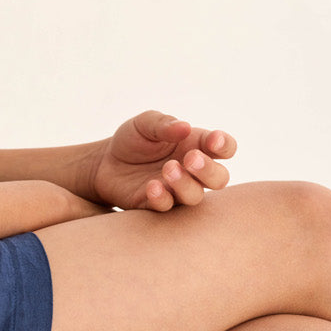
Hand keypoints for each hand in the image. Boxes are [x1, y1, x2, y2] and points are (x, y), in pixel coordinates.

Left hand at [85, 110, 236, 210]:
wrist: (105, 161)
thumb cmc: (133, 139)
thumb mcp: (145, 123)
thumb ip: (165, 124)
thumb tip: (184, 127)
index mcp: (196, 145)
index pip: (225, 148)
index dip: (225, 145)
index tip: (213, 140)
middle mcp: (192, 171)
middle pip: (219, 178)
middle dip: (208, 170)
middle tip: (190, 158)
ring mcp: (176, 190)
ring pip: (195, 196)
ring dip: (185, 184)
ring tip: (168, 169)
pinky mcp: (156, 204)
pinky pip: (167, 207)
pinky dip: (161, 198)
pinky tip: (151, 186)